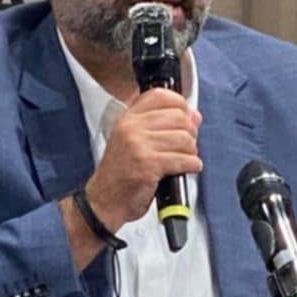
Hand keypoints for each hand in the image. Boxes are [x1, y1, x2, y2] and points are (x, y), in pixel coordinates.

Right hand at [86, 88, 201, 229]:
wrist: (103, 201)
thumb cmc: (119, 174)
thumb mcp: (132, 141)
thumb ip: (160, 125)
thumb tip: (193, 116)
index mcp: (127, 118)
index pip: (160, 96)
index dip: (180, 104)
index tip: (186, 116)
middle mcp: (131, 128)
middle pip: (178, 116)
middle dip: (190, 132)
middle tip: (187, 144)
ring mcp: (138, 145)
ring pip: (184, 138)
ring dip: (191, 151)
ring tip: (186, 159)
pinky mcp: (148, 164)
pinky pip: (183, 159)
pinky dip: (192, 165)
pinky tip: (188, 168)